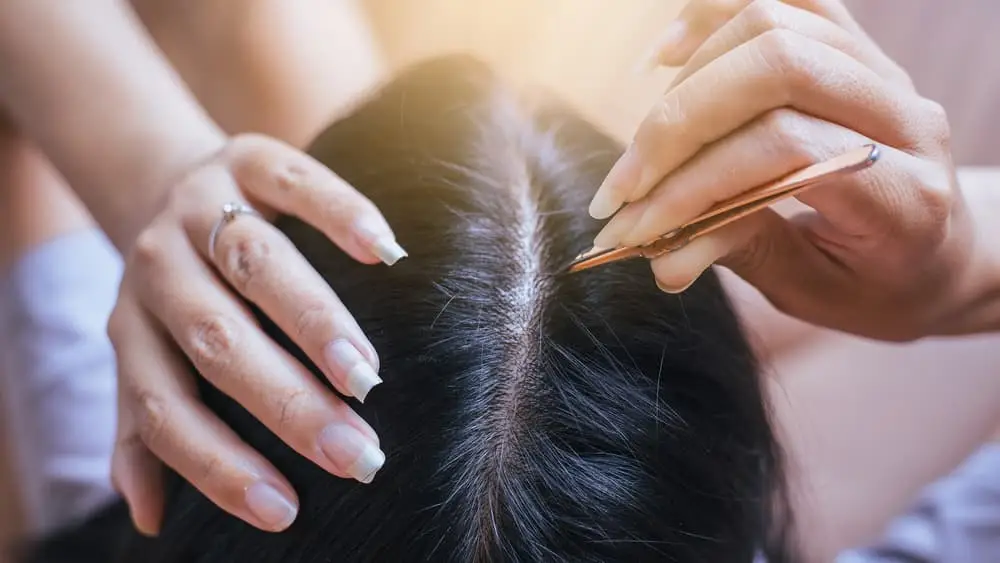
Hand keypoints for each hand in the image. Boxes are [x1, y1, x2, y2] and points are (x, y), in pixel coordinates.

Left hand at [107, 134, 402, 533]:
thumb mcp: (146, 357)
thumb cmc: (178, 296)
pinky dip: (338, 214)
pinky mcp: (248, 157)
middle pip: (216, 340)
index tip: (286, 509)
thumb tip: (149, 520)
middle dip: (286, 402)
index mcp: (134, 326)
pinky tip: (384, 251)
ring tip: (366, 375)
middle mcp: (159, 265)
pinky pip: (293, 181)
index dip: (218, 464)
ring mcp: (202, 205)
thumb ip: (143, 429)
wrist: (169, 187)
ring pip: (254, 264)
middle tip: (354, 451)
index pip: (163, 408)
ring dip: (313, 322)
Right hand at [589, 0, 975, 340]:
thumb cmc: (875, 284)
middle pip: (778, 67)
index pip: (788, 151)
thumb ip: (740, 255)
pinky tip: (667, 56)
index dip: (696, 183)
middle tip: (625, 183)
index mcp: (907, 195)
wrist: (938, 252)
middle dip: (680, 121)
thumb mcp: (811, 290)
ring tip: (645, 140)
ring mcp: (883, 72)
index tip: (635, 226)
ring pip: (773, 22)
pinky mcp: (856, 49)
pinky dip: (712, 17)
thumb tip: (659, 255)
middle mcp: (906, 117)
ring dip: (688, 77)